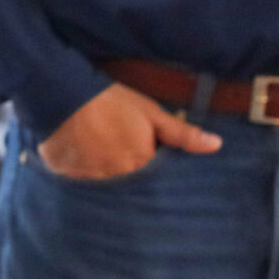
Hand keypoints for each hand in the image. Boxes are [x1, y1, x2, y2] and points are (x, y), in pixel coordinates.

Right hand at [38, 83, 221, 179]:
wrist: (62, 95)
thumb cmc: (111, 101)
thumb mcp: (151, 113)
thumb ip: (182, 133)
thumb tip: (216, 145)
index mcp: (141, 164)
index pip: (154, 177)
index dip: (151, 165)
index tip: (143, 151)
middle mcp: (117, 178)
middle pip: (130, 183)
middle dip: (129, 171)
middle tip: (118, 149)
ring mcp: (91, 180)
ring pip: (105, 184)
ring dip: (105, 173)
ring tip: (98, 152)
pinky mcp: (68, 178)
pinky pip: (80, 183)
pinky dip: (83, 172)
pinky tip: (80, 155)